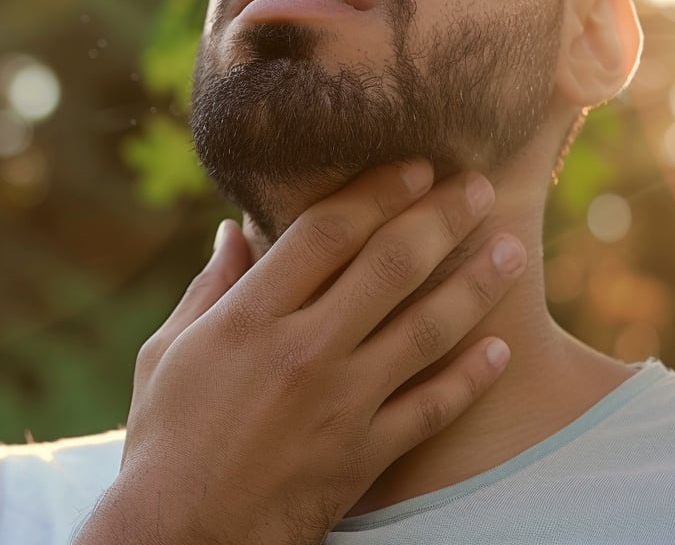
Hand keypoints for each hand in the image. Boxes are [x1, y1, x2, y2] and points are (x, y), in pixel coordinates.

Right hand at [76, 161, 524, 544]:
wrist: (181, 537)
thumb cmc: (164, 441)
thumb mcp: (166, 353)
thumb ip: (209, 289)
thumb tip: (232, 232)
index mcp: (249, 318)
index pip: (328, 231)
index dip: (378, 191)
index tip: (415, 166)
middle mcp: (303, 351)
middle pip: (390, 265)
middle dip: (442, 218)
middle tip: (479, 188)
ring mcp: (341, 404)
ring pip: (426, 329)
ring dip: (475, 285)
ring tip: (510, 252)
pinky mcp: (364, 455)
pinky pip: (432, 407)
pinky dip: (470, 376)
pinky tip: (498, 347)